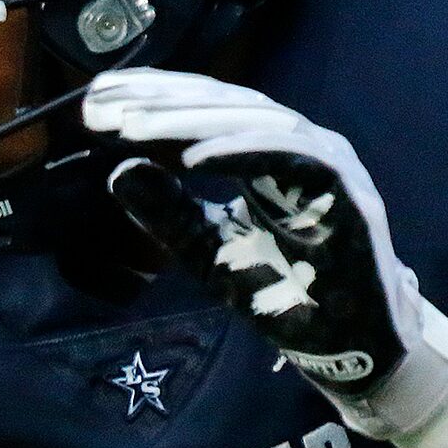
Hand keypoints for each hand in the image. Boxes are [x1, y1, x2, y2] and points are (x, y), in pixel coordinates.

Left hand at [82, 69, 447, 435]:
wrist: (351, 349)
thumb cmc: (288, 298)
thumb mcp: (209, 253)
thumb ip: (169, 213)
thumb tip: (118, 171)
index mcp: (270, 154)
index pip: (208, 109)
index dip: (154, 98)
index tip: (96, 100)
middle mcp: (301, 147)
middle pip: (226, 102)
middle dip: (160, 100)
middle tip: (99, 105)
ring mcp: (328, 163)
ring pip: (254, 120)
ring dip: (189, 120)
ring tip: (131, 127)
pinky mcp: (346, 190)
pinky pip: (291, 156)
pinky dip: (241, 151)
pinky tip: (190, 159)